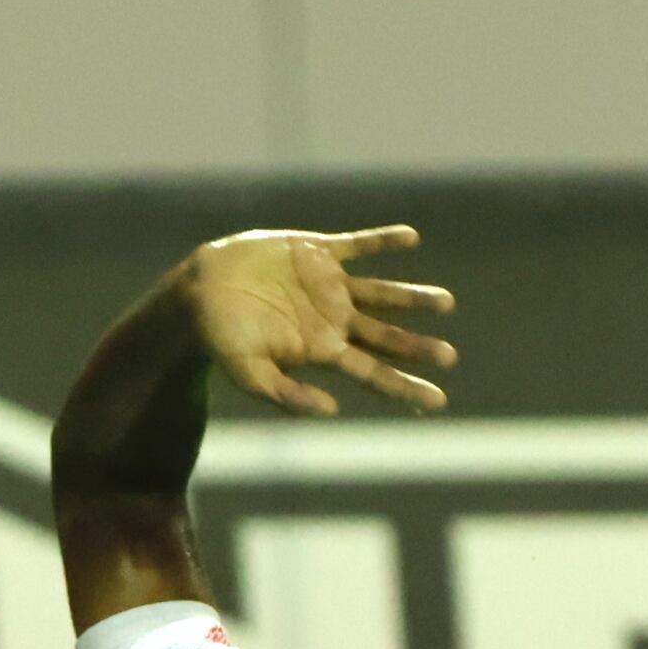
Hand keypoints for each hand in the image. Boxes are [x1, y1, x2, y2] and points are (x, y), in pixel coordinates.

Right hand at [178, 224, 453, 415]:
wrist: (199, 290)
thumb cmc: (221, 338)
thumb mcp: (248, 373)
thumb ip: (286, 395)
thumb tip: (332, 410)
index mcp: (322, 350)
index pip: (373, 372)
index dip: (405, 386)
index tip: (437, 402)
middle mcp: (333, 319)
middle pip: (386, 336)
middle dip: (417, 347)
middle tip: (449, 357)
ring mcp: (328, 285)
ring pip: (380, 293)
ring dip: (412, 298)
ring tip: (445, 303)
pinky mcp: (316, 252)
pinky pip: (357, 245)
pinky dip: (382, 241)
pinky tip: (410, 238)